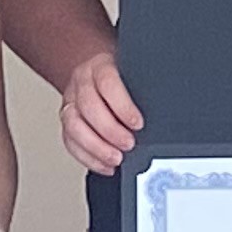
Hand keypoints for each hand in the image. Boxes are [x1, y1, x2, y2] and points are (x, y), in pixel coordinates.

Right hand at [57, 49, 143, 175]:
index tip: (137, 124)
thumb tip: (165, 113)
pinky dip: (88, 157)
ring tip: (116, 159)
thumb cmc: (122, 77)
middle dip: (110, 131)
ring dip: (96, 147)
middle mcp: (81, 83)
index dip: (122, 106)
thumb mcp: (134, 75)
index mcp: (100, 66)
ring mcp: (71, 102)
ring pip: (74, 126)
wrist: (98, 74)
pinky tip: (105, 164)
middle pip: (89, 107)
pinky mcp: (67, 122)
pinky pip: (70, 142)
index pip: (107, 84)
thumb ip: (143, 90)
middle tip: (129, 144)